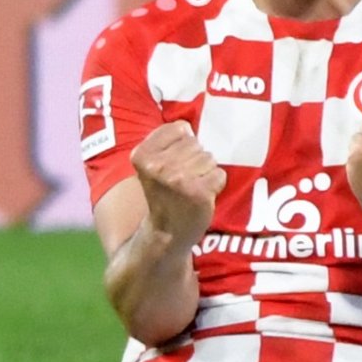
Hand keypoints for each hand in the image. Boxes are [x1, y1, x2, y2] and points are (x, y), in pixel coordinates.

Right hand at [131, 123, 226, 250]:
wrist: (165, 233)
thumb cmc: (163, 193)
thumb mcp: (151, 164)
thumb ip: (166, 141)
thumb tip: (187, 128)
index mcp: (142, 154)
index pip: (179, 129)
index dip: (181, 145)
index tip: (172, 164)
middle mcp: (158, 166)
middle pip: (195, 144)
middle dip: (194, 159)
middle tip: (182, 181)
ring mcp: (179, 179)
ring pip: (209, 158)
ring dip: (205, 172)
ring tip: (191, 188)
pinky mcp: (199, 193)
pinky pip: (219, 174)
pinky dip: (215, 184)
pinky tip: (202, 196)